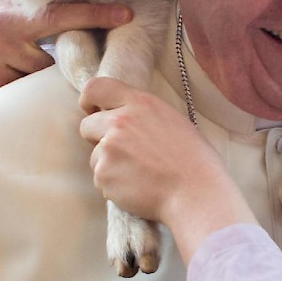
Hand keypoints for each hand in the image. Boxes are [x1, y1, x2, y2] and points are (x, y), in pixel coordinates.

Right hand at [0, 1, 131, 118]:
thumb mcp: (2, 22)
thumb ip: (33, 25)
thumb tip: (76, 31)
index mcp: (15, 14)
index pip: (61, 13)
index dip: (96, 13)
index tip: (127, 13)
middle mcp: (7, 30)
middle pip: (55, 55)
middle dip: (68, 62)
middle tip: (88, 66)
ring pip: (40, 76)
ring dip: (35, 79)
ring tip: (10, 71)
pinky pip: (21, 92)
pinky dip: (19, 92)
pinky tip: (0, 83)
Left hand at [80, 77, 256, 263]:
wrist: (195, 193)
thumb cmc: (192, 159)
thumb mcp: (171, 119)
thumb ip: (142, 114)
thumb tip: (123, 115)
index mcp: (140, 103)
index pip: (96, 87)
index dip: (89, 100)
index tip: (92, 110)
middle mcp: (120, 122)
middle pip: (87, 125)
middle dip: (97, 138)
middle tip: (121, 151)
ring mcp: (109, 149)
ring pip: (95, 155)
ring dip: (109, 164)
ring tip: (139, 173)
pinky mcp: (104, 175)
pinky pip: (100, 178)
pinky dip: (113, 184)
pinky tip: (137, 186)